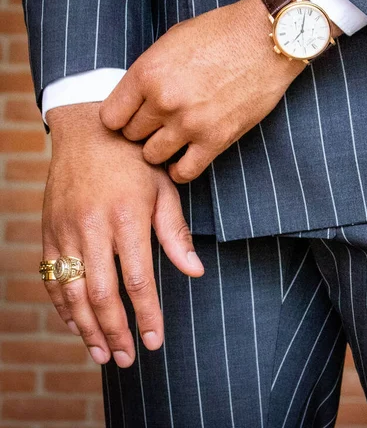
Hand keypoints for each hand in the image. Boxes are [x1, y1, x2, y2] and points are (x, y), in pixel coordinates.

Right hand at [43, 103, 203, 367]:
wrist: (90, 131)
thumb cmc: (136, 160)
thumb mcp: (164, 189)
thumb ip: (175, 233)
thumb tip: (195, 272)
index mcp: (127, 218)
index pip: (137, 280)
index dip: (147, 315)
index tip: (156, 341)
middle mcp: (92, 228)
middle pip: (100, 294)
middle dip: (116, 331)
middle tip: (129, 359)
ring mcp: (65, 230)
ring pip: (71, 292)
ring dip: (86, 328)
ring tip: (103, 354)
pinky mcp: (49, 230)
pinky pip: (50, 276)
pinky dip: (61, 306)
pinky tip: (75, 325)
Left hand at [99, 0, 323, 182]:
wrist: (268, 40)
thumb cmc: (222, 33)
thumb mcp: (172, 41)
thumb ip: (148, 73)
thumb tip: (135, 99)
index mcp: (147, 73)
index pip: (110, 117)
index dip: (120, 117)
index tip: (132, 115)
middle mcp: (164, 101)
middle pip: (131, 136)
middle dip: (142, 130)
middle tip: (158, 123)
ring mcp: (190, 124)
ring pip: (152, 156)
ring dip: (160, 149)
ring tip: (173, 138)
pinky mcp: (216, 140)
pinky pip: (184, 172)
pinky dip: (180, 168)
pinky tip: (185, 156)